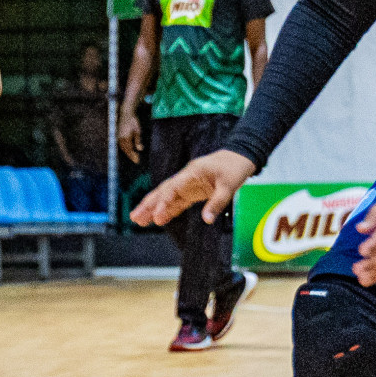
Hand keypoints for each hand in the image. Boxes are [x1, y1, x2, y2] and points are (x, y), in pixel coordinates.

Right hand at [117, 112, 142, 162]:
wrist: (126, 113)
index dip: (133, 156)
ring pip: (123, 148)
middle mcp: (120, 139)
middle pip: (125, 150)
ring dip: (128, 153)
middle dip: (131, 156)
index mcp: (125, 138)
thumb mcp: (138, 130)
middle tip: (136, 161)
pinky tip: (128, 150)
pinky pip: (121, 144)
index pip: (129, 150)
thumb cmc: (133, 121)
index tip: (137, 161)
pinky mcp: (117, 135)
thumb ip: (138, 140)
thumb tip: (140, 149)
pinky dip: (125, 148)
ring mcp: (118, 137)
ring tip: (133, 157)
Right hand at [131, 149, 255, 226]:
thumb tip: (207, 220)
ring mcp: (188, 185)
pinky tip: (160, 219)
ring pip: (167, 198)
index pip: (173, 189)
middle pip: (163, 192)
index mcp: (191, 174)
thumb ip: (217, 203)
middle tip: (134, 217)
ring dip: (154, 209)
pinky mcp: (193, 190)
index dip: (163, 203)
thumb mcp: (229, 185)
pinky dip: (168, 210)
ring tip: (140, 220)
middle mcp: (186, 179)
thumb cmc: (235, 167)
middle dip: (148, 205)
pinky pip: (178, 201)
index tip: (157, 216)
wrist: (241, 156)